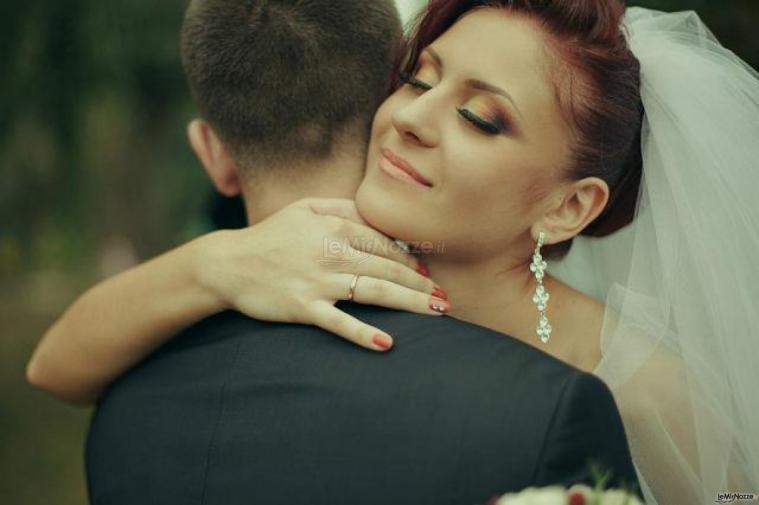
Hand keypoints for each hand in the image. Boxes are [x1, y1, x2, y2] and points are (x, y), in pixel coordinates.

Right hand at [191, 197, 449, 350]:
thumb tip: (377, 214)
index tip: (428, 272)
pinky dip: (362, 333)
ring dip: (411, 302)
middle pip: (388, 267)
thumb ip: (341, 206)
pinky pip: (339, 322)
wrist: (228, 263)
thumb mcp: (303, 208)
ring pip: (375, 290)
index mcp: (333, 225)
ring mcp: (318, 280)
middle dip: (422, 283)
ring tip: (438, 312)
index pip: (384, 242)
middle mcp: (331, 251)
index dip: (411, 257)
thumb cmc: (270, 236)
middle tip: (446, 298)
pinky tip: (385, 343)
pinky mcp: (304, 307)